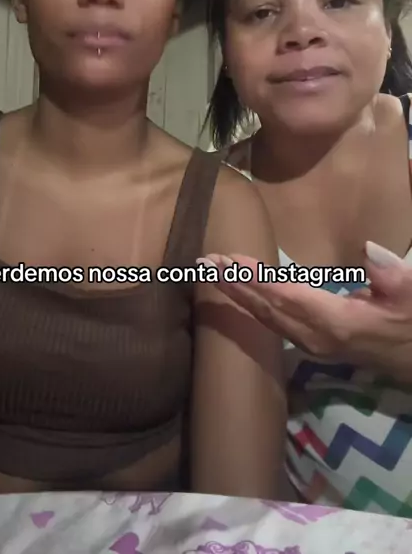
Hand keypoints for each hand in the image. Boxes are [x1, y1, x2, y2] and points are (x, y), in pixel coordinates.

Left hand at [202, 241, 411, 380]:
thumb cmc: (411, 319)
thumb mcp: (409, 293)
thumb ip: (389, 274)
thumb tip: (370, 249)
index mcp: (335, 322)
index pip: (285, 297)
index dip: (255, 278)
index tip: (228, 260)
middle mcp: (315, 337)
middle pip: (265, 308)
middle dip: (233, 284)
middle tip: (202, 261)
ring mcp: (310, 344)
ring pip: (264, 317)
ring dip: (236, 293)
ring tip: (209, 271)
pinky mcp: (310, 344)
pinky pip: (272, 323)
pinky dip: (250, 304)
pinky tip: (235, 292)